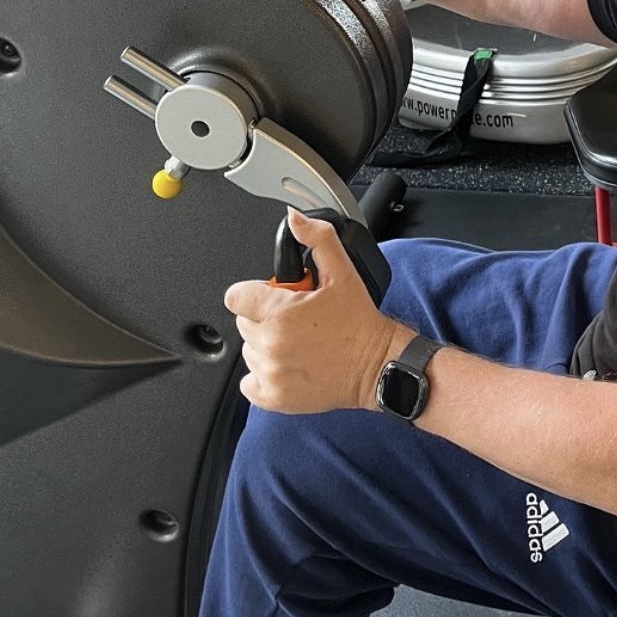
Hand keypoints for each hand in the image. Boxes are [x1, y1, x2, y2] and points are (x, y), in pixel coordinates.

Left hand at [225, 208, 409, 413]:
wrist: (378, 364)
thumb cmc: (360, 323)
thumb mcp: (343, 273)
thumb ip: (317, 240)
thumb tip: (294, 220)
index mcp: (280, 312)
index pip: (237, 296)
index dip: (256, 293)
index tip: (275, 297)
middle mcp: (270, 344)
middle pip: (243, 323)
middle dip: (265, 317)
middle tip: (297, 319)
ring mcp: (270, 373)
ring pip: (249, 351)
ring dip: (267, 345)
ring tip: (299, 341)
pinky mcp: (273, 397)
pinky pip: (249, 382)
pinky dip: (265, 374)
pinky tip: (290, 364)